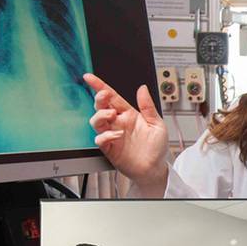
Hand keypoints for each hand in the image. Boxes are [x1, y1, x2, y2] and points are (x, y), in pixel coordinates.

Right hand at [83, 73, 169, 195]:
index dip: (100, 86)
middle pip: (101, 106)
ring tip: (112, 115)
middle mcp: (118, 122)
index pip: (112, 97)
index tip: (89, 77)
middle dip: (99, 98)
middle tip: (103, 96)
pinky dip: (105, 135)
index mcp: (129, 114)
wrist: (154, 168)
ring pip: (96, 121)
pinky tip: (116, 135)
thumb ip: (148, 106)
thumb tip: (142, 88)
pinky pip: (100, 139)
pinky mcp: (109, 148)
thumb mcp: (157, 124)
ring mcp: (112, 135)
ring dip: (101, 115)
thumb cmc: (156, 147)